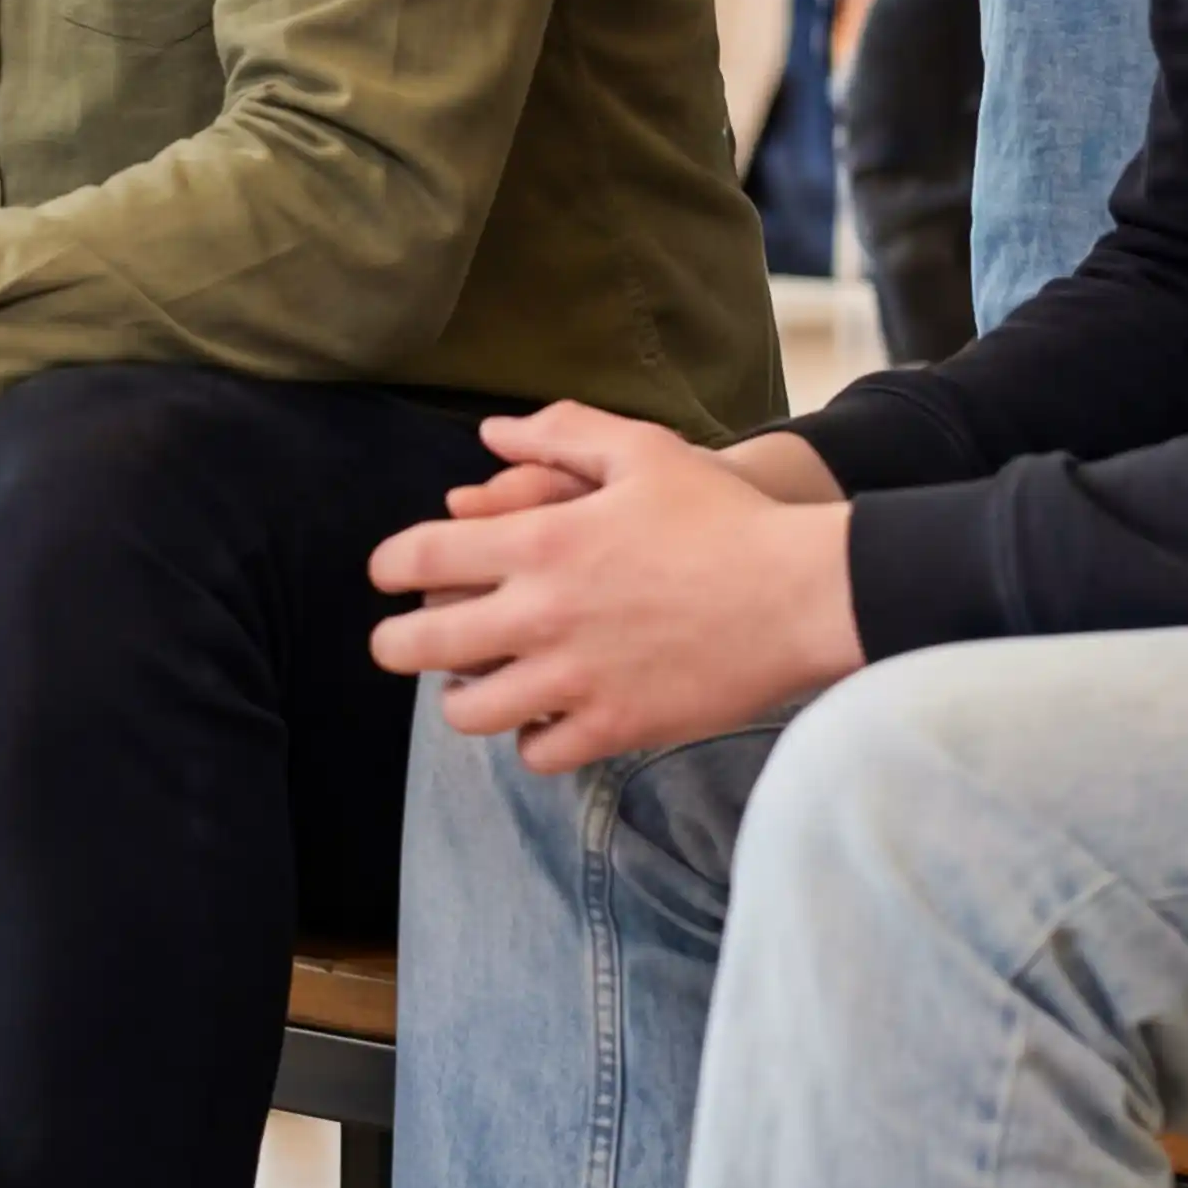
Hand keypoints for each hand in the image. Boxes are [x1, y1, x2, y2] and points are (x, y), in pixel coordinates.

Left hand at [366, 403, 862, 771]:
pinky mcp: (616, 726)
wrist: (803, 594)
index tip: (385, 574)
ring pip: (469, 712)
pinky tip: (543, 718)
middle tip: (399, 644)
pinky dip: (531, 740)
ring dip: (462, 697)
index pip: (418, 558)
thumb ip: (560, 435)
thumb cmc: (724, 516)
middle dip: (395, 645)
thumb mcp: (643, 450)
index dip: (387, 566)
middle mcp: (541, 613)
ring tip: (475, 684)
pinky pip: (538, 753)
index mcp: (539, 541)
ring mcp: (574, 678)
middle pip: (419, 646)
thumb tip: (491, 434)